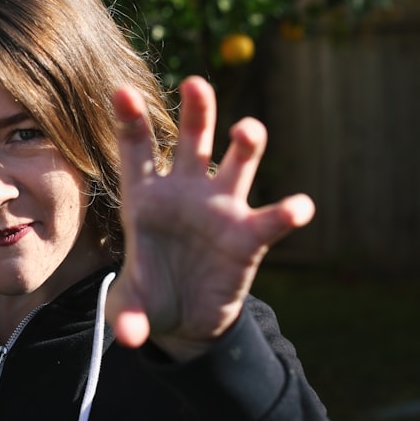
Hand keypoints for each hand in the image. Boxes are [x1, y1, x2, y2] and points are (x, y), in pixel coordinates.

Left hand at [104, 76, 314, 358]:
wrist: (184, 318)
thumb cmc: (150, 293)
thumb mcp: (133, 304)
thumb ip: (128, 314)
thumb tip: (126, 337)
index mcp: (145, 196)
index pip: (137, 150)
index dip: (131, 120)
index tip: (120, 91)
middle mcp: (185, 191)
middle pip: (192, 139)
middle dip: (197, 110)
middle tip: (195, 83)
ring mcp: (220, 208)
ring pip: (236, 163)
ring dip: (244, 144)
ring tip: (248, 129)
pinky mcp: (249, 235)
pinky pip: (271, 219)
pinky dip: (287, 212)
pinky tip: (299, 207)